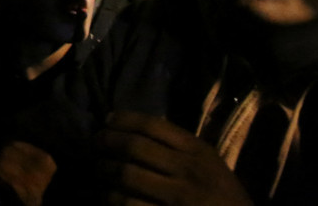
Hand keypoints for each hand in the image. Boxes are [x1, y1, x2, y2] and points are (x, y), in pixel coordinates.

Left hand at [96, 111, 252, 204]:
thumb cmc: (223, 196)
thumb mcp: (210, 164)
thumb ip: (179, 146)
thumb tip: (133, 128)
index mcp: (199, 152)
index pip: (152, 125)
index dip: (123, 119)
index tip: (106, 120)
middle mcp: (188, 171)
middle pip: (134, 146)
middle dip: (106, 142)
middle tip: (94, 143)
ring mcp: (178, 197)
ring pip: (126, 175)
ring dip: (104, 171)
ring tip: (97, 170)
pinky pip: (129, 205)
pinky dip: (112, 198)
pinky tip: (107, 196)